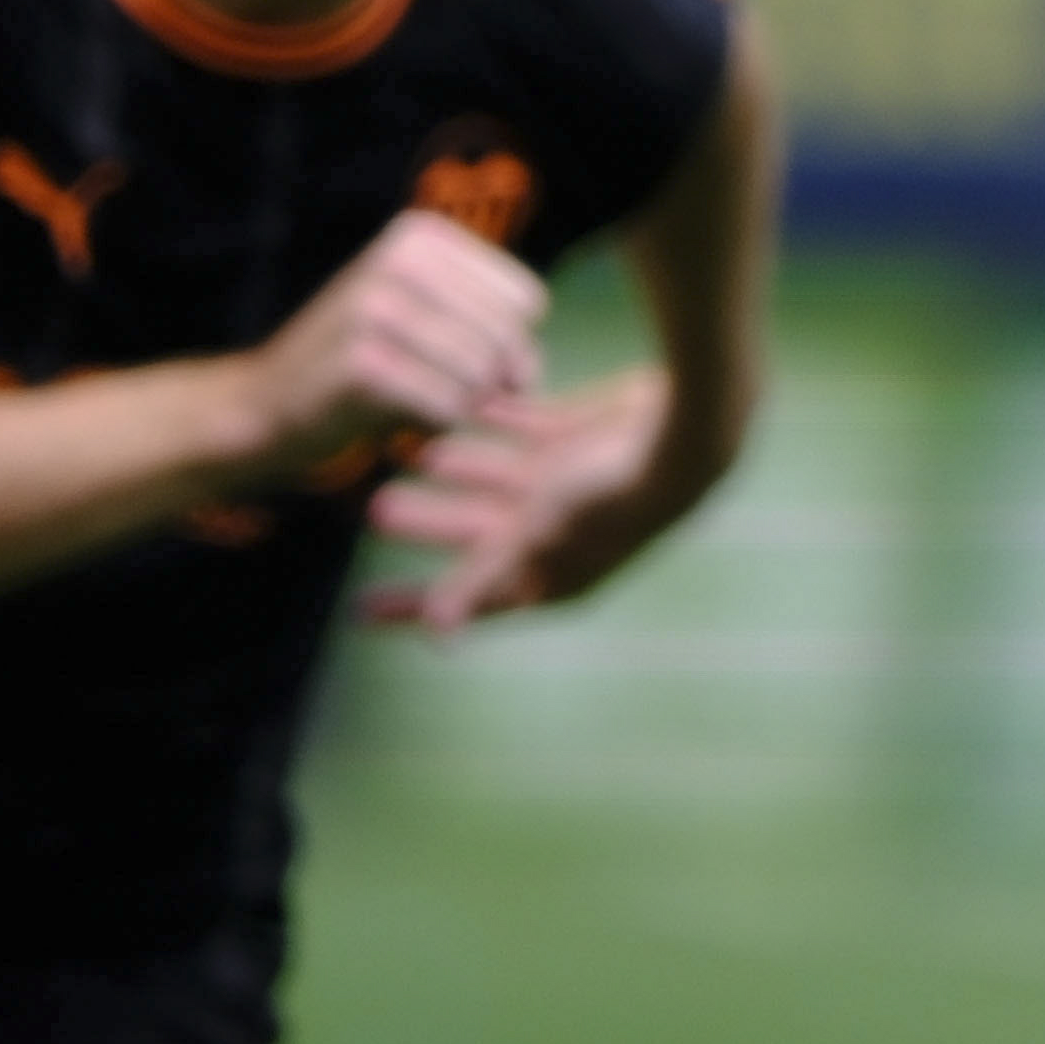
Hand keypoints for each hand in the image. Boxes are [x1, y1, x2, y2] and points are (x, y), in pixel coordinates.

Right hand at [249, 209, 549, 475]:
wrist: (267, 402)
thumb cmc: (367, 362)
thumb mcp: (428, 317)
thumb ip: (494, 329)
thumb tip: (529, 373)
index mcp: (420, 235)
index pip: (527, 300)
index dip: (513, 344)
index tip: (470, 359)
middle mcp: (397, 259)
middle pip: (508, 338)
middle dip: (494, 381)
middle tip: (448, 392)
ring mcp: (374, 307)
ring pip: (482, 374)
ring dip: (465, 405)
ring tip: (424, 401)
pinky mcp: (360, 363)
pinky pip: (448, 406)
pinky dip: (438, 424)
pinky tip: (405, 420)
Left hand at [358, 368, 687, 629]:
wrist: (682, 437)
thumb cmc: (608, 500)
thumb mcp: (534, 543)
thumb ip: (481, 582)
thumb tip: (439, 640)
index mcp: (549, 574)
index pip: (469, 598)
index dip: (415, 605)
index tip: (362, 610)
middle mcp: (557, 533)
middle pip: (475, 532)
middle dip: (428, 522)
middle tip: (375, 508)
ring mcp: (570, 483)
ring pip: (495, 476)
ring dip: (454, 466)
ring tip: (401, 447)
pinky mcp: (582, 435)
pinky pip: (524, 427)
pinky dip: (493, 417)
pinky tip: (460, 403)